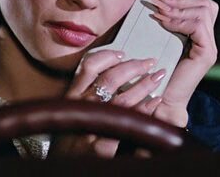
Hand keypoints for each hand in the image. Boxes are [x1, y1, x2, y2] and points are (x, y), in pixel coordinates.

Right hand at [51, 50, 165, 157]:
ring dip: (143, 85)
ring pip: (122, 98)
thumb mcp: (70, 110)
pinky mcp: (101, 147)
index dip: (107, 56)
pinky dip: (144, 109)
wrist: (61, 166)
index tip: (122, 53)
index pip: (89, 67)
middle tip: (149, 62)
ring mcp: (91, 126)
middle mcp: (81, 107)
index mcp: (73, 96)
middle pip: (109, 79)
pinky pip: (127, 124)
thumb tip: (106, 74)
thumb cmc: (67, 138)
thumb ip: (83, 92)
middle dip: (133, 67)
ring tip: (157, 77)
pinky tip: (155, 102)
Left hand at [149, 0, 218, 126]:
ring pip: (203, 11)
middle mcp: (208, 40)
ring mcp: (209, 47)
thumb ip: (164, 24)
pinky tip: (163, 21)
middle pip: (206, 4)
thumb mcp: (159, 41)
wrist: (161, 100)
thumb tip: (157, 1)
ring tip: (158, 9)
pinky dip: (178, 20)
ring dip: (177, 7)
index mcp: (199, 35)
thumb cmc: (156, 73)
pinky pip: (197, 26)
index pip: (204, 3)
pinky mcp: (206, 54)